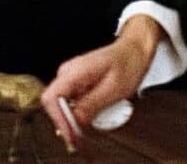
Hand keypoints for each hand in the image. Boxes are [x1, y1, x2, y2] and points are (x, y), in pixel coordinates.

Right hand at [41, 16, 160, 144]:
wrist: (135, 51)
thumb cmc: (128, 63)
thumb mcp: (113, 88)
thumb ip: (91, 105)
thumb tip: (74, 123)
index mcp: (75, 70)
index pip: (51, 98)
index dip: (59, 120)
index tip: (71, 135)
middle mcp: (69, 73)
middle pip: (54, 106)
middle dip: (68, 122)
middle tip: (84, 134)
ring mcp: (71, 78)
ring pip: (63, 107)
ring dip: (76, 119)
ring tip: (97, 117)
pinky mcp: (77, 84)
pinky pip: (72, 104)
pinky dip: (82, 114)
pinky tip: (97, 111)